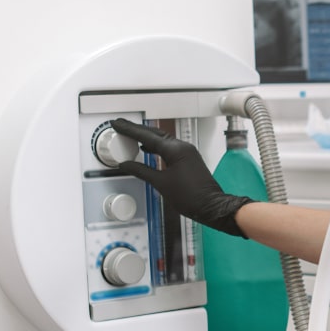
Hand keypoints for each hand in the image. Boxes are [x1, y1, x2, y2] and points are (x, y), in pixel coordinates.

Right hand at [112, 119, 252, 236]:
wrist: (211, 206)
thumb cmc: (190, 197)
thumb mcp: (160, 183)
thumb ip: (141, 171)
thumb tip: (125, 165)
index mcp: (175, 150)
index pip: (147, 136)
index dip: (130, 130)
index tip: (118, 124)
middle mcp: (182, 147)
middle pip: (155, 134)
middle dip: (137, 130)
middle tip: (121, 125)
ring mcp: (187, 152)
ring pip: (162, 140)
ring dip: (146, 137)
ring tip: (130, 135)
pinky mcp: (188, 159)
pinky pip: (168, 148)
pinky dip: (156, 146)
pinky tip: (147, 149)